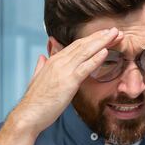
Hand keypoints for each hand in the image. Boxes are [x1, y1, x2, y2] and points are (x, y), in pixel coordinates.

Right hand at [7, 28, 122, 135]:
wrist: (28, 114)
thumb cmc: (34, 101)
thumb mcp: (36, 79)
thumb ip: (40, 67)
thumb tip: (42, 57)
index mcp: (53, 61)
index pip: (75, 45)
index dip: (91, 39)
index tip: (103, 34)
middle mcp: (59, 62)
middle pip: (83, 45)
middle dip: (100, 36)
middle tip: (115, 30)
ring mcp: (64, 71)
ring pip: (85, 52)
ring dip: (102, 42)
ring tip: (116, 35)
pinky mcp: (68, 82)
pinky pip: (85, 68)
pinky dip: (96, 58)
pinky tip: (106, 51)